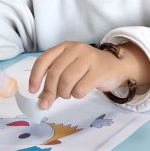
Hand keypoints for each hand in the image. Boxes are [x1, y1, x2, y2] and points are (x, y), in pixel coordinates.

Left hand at [28, 41, 149, 109]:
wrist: (116, 67)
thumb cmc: (88, 69)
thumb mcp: (69, 69)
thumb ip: (54, 81)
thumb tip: (41, 100)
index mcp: (65, 47)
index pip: (44, 60)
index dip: (35, 76)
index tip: (33, 91)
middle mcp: (76, 49)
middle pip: (55, 73)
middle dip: (49, 91)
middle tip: (47, 103)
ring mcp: (89, 58)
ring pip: (67, 82)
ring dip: (64, 93)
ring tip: (69, 93)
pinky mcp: (99, 70)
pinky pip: (80, 89)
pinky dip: (77, 95)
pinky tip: (81, 91)